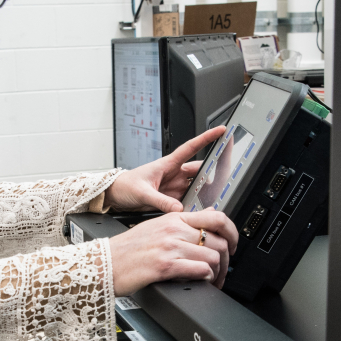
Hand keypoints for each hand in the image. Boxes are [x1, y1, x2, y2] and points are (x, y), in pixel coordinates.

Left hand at [104, 127, 225, 212]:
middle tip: (225, 177)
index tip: (221, 131)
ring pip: (197, 186)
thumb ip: (160, 201)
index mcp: (167, 164)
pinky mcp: (173, 198)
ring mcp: (175, 186)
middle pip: (200, 170)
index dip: (207, 138)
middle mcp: (174, 174)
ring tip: (214, 197)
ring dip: (205, 191)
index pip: (191, 148)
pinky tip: (200, 210)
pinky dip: (195, 204)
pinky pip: (189, 200)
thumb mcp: (142, 192)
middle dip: (213, 172)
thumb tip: (178, 208)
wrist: (115, 196)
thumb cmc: (125, 186)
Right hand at [109, 210, 238, 295]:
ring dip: (219, 273)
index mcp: (174, 218)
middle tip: (224, 270)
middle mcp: (174, 230)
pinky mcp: (165, 265)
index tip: (234, 244)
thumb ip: (182, 223)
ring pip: (213, 256)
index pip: (216, 217)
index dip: (233, 232)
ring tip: (213, 280)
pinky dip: (207, 278)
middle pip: (219, 240)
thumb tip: (208, 218)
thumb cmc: (128, 249)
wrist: (105, 263)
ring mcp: (170, 246)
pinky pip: (200, 270)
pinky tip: (202, 282)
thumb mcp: (156, 226)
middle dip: (228, 260)